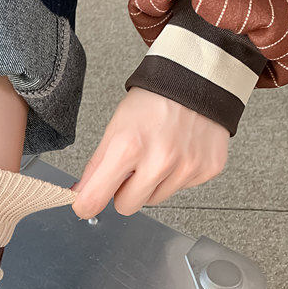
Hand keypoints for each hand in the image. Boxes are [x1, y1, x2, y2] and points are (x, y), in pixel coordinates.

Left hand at [72, 88, 228, 218]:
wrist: (195, 81)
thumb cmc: (153, 102)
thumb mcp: (115, 129)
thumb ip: (95, 167)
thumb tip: (80, 195)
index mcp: (128, 147)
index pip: (95, 199)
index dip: (86, 205)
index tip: (84, 205)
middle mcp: (159, 160)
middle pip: (126, 207)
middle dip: (124, 192)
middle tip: (131, 168)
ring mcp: (186, 166)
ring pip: (154, 201)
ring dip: (152, 184)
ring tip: (157, 154)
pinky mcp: (207, 169)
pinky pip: (180, 190)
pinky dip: (176, 176)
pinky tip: (178, 153)